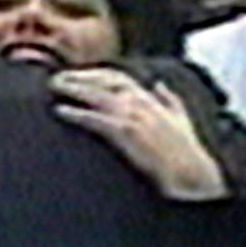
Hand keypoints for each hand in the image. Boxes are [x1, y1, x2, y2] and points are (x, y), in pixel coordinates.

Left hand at [51, 68, 229, 201]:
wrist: (192, 173)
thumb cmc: (186, 150)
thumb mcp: (181, 118)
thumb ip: (170, 99)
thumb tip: (160, 85)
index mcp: (150, 99)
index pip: (117, 77)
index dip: (95, 73)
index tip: (77, 74)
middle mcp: (140, 102)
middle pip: (102, 81)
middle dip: (78, 76)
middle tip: (57, 79)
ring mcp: (132, 116)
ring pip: (96, 94)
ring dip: (72, 88)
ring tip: (54, 88)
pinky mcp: (125, 133)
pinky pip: (94, 118)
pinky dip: (76, 112)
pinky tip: (61, 111)